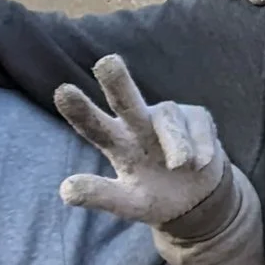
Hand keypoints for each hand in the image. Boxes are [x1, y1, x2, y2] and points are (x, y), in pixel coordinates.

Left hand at [54, 54, 226, 226]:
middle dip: (118, 82)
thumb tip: (65, 191)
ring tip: (180, 166)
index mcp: (116, 141)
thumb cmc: (156, 196)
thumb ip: (101, 196)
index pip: (93, 124)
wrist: (199, 199)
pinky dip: (201, 148)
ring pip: (168, 119)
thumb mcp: (128, 202)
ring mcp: (169, 117)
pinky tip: (200, 165)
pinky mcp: (197, 117)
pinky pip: (197, 127)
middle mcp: (139, 122)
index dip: (80, 110)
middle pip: (126, 101)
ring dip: (175, 143)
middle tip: (106, 62)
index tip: (62, 92)